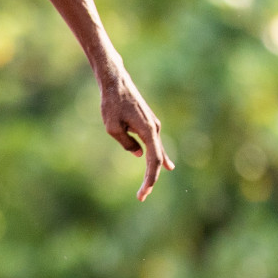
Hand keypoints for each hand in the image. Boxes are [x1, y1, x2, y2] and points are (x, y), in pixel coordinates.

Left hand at [99, 66, 174, 200]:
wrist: (116, 81)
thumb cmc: (111, 103)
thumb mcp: (112, 127)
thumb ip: (126, 143)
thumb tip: (138, 154)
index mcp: (148, 131)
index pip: (153, 161)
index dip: (150, 179)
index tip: (142, 193)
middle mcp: (154, 129)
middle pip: (157, 159)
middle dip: (151, 178)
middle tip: (142, 196)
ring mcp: (153, 125)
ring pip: (157, 152)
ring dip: (155, 169)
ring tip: (151, 186)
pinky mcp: (148, 123)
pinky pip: (155, 144)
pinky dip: (158, 156)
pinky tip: (166, 164)